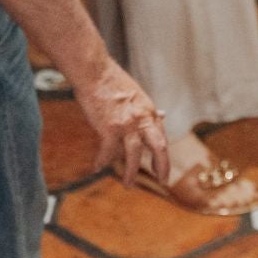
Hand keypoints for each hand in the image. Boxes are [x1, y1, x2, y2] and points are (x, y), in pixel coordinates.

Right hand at [72, 59, 169, 187]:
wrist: (94, 72)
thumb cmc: (112, 81)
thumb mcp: (137, 94)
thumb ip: (147, 109)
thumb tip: (163, 115)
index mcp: (149, 111)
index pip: (161, 136)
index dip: (162, 154)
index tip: (162, 166)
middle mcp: (142, 119)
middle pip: (159, 147)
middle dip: (162, 166)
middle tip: (163, 181)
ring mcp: (127, 124)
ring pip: (134, 155)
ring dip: (131, 173)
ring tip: (128, 185)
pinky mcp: (109, 128)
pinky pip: (108, 152)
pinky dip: (102, 161)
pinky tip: (98, 168)